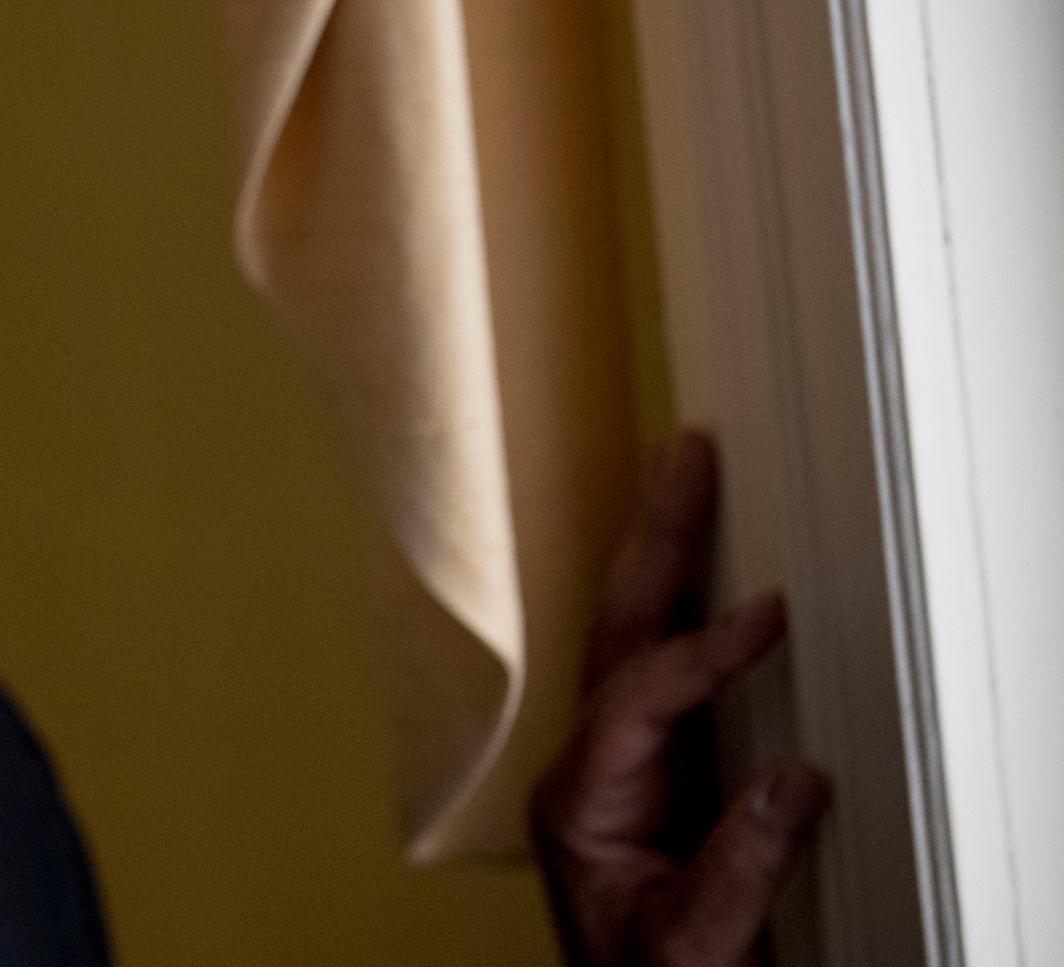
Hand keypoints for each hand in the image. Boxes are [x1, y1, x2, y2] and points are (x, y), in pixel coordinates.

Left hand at [532, 434, 829, 965]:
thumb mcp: (690, 951)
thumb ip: (737, 872)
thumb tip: (793, 781)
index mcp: (579, 807)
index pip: (633, 697)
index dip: (700, 651)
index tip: (769, 615)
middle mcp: (587, 772)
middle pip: (615, 633)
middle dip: (653, 542)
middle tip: (686, 455)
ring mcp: (618, 767)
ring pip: (634, 638)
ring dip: (664, 556)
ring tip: (689, 474)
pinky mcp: (656, 774)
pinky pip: (670, 672)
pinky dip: (691, 610)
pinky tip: (712, 564)